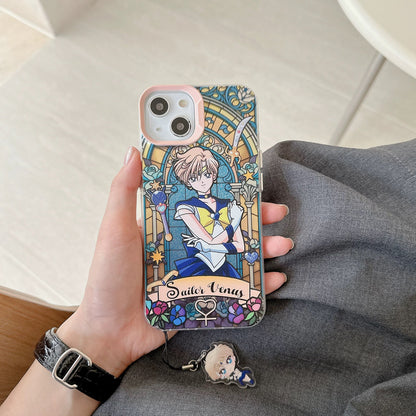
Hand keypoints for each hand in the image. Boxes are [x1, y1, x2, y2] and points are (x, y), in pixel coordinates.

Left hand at [57, 146, 292, 377]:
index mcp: (170, 224)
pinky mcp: (204, 293)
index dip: (228, 191)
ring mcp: (199, 269)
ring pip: (238, 253)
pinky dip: (259, 283)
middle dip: (255, 218)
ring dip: (264, 247)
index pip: (204, 202)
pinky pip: (237, 285)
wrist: (111, 332)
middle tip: (278, 212)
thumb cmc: (110, 277)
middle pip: (227, 226)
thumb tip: (134, 151)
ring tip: (283, 244)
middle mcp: (188, 243)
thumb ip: (124, 192)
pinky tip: (276, 279)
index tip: (250, 180)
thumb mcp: (115, 230)